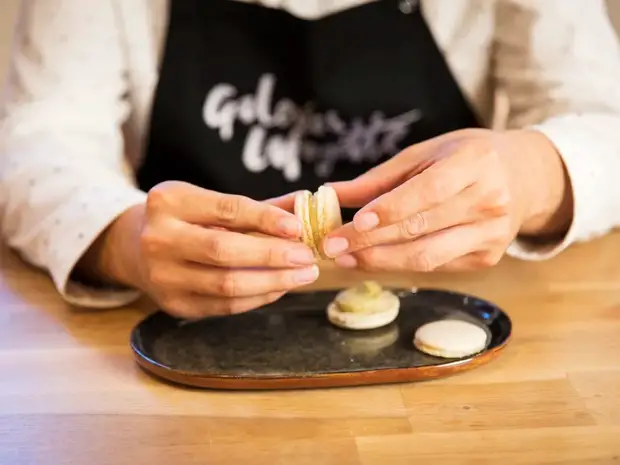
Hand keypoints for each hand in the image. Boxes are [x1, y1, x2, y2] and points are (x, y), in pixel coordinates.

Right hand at [80, 181, 318, 317]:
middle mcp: (159, 238)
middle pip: (224, 251)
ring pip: (227, 285)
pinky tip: (280, 287)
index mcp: (169, 201)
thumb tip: (304, 206)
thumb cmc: (186, 220)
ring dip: (273, 281)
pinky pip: (225, 306)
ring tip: (303, 275)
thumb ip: (257, 207)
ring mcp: (163, 276)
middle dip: (273, 255)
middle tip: (307, 256)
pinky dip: (258, 298)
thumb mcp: (210, 202)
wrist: (137, 248)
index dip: (265, 219)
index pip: (226, 209)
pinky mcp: (173, 305)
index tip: (298, 227)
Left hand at [322, 129, 571, 271]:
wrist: (523, 178)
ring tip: (346, 258)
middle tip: (332, 246)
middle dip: (371, 240)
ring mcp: (492, 234)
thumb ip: (380, 178)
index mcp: (475, 163)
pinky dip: (400, 264)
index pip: (429, 190)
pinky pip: (436, 266)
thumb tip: (332, 193)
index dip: (390, 209)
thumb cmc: (467, 159)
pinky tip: (374, 259)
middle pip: (422, 228)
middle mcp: (490, 200)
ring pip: (427, 256)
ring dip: (381, 260)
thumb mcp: (427, 153)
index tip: (354, 222)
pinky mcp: (487, 258)